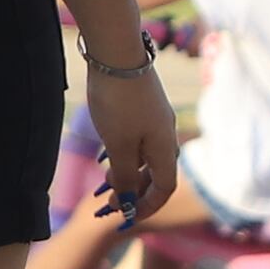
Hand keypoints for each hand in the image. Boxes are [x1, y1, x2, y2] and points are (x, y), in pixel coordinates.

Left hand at [81, 58, 179, 227]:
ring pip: (144, 155)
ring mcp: (154, 117)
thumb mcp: (119, 144)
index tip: (126, 217)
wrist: (116, 52)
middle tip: (108, 202)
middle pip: (155, 172)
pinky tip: (106, 153)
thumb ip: (126, 174)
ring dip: (127, 172)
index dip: (147, 206)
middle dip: (133, 191)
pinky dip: (124, 152)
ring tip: (104, 181)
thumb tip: (128, 197)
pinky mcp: (142, 104)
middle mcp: (165, 133)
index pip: (164, 187)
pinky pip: (137, 138)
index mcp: (164, 146)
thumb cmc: (118, 101)